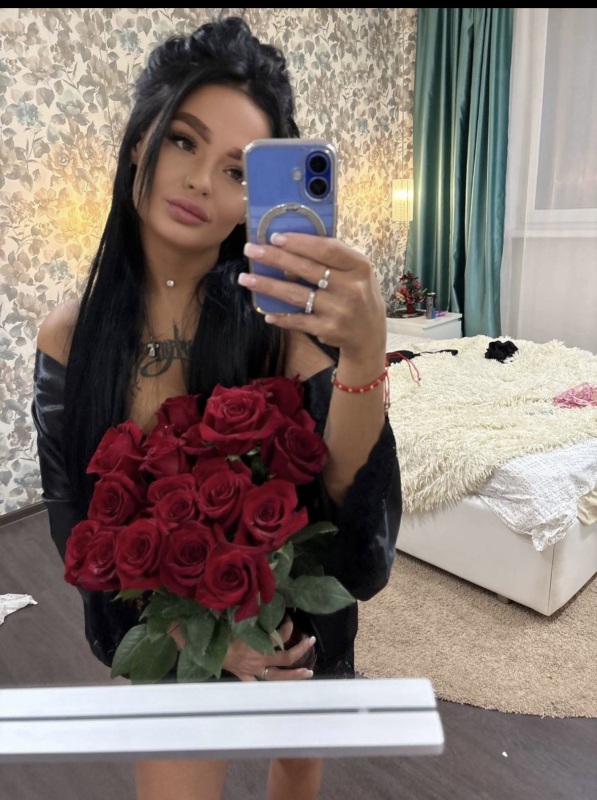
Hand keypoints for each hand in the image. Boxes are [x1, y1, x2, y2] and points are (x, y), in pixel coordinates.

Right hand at [167, 616, 315, 681]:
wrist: (199, 648)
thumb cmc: (215, 630)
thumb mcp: (232, 615)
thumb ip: (247, 607)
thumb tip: (260, 593)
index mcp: (257, 644)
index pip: (280, 635)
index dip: (289, 627)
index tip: (290, 617)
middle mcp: (257, 659)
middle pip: (285, 657)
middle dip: (301, 649)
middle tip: (311, 641)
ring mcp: (251, 670)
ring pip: (277, 677)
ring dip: (293, 675)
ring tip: (308, 673)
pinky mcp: (242, 676)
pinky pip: (255, 684)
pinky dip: (264, 686)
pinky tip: (275, 690)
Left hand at [238, 233, 386, 359]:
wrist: (369, 334)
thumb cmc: (356, 294)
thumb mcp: (355, 272)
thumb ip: (331, 258)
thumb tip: (291, 243)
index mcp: (359, 266)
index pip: (327, 249)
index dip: (299, 242)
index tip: (275, 236)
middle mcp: (351, 288)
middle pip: (306, 269)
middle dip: (275, 258)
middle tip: (251, 250)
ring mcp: (340, 311)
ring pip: (297, 295)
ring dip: (268, 286)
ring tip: (246, 279)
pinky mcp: (329, 330)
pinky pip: (298, 321)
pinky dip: (281, 317)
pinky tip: (267, 313)